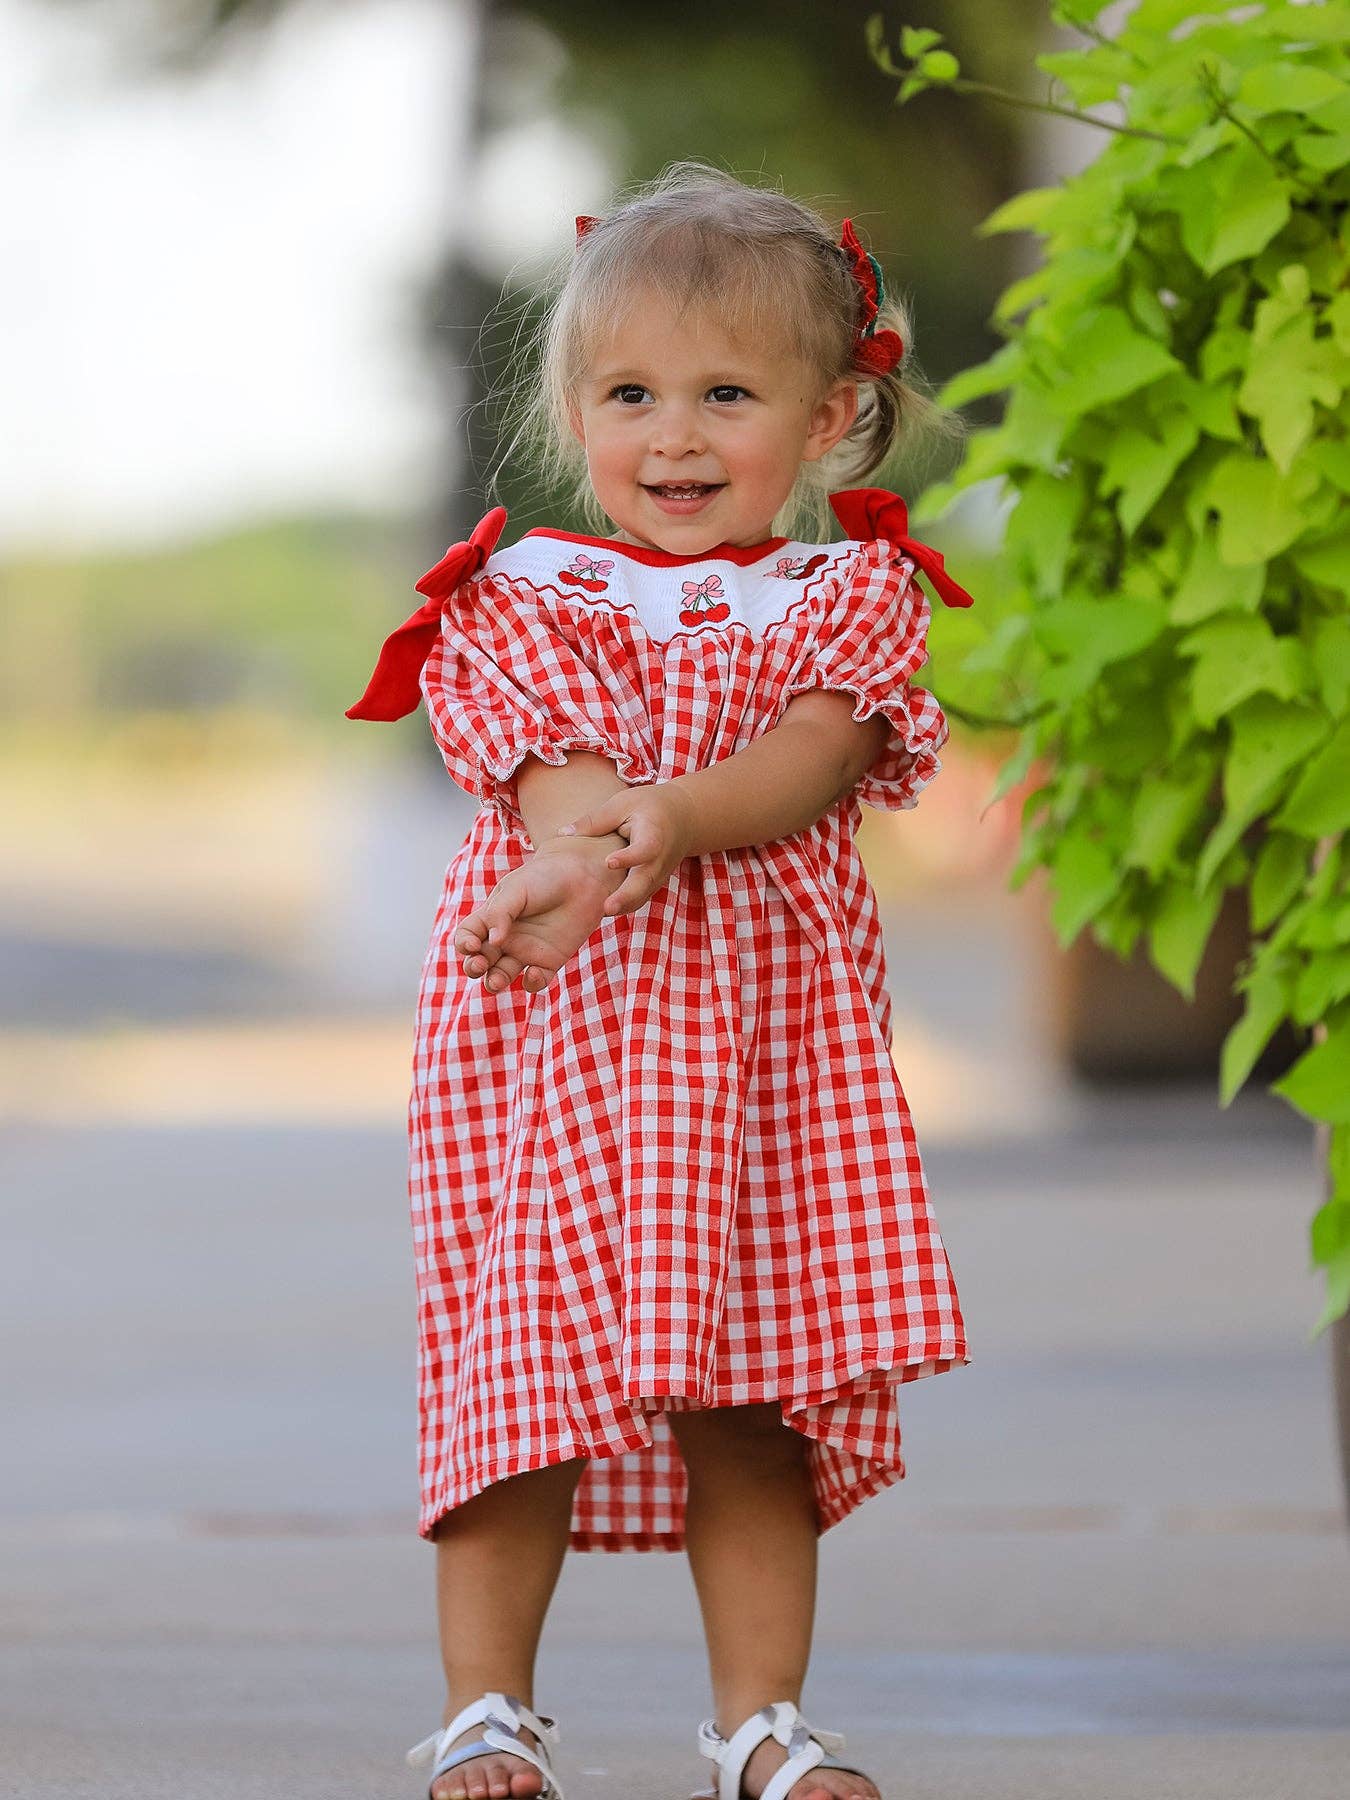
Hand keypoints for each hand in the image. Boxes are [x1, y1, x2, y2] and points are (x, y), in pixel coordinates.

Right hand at [454, 841, 621, 994]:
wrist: (583, 875)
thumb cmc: (545, 877)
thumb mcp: (516, 889)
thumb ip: (500, 913)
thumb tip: (492, 942)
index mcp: (491, 918)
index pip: (467, 936)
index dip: (464, 944)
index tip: (473, 945)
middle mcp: (505, 938)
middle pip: (480, 961)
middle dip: (474, 968)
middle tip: (481, 965)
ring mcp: (526, 951)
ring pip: (502, 975)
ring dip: (495, 982)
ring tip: (496, 981)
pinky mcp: (550, 961)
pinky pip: (535, 980)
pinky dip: (532, 983)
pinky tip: (534, 973)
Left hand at [552, 780, 693, 916]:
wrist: (683, 818)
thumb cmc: (648, 807)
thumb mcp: (623, 804)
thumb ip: (596, 820)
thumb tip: (562, 833)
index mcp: (653, 835)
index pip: (645, 849)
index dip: (629, 857)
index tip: (609, 862)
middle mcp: (659, 860)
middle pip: (645, 882)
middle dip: (627, 896)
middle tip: (606, 908)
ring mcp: (658, 875)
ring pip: (642, 895)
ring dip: (624, 907)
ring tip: (600, 915)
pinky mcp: (652, 884)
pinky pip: (639, 899)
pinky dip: (624, 907)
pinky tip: (601, 911)